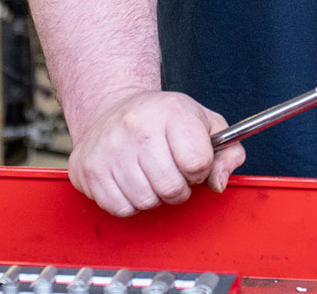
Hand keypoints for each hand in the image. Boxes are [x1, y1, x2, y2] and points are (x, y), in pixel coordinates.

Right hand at [66, 90, 246, 216]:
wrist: (112, 107)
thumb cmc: (163, 118)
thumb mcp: (204, 122)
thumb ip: (228, 151)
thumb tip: (218, 183)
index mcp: (171, 111)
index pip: (197, 163)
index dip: (200, 170)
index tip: (191, 162)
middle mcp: (136, 127)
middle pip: (171, 188)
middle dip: (177, 188)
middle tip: (170, 172)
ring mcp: (109, 148)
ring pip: (146, 202)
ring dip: (153, 196)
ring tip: (149, 174)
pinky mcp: (88, 169)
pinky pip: (121, 209)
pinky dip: (130, 203)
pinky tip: (130, 181)